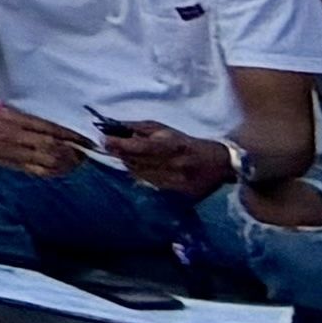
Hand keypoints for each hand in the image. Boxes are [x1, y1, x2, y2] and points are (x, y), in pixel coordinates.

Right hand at [0, 106, 94, 178]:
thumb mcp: (8, 113)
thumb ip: (31, 123)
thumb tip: (59, 133)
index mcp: (15, 121)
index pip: (48, 129)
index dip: (68, 135)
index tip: (85, 138)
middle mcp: (14, 137)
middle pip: (50, 148)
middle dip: (71, 152)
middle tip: (87, 153)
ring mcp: (11, 152)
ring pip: (45, 162)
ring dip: (65, 164)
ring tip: (78, 162)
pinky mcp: (8, 164)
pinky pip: (35, 171)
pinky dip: (52, 172)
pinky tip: (62, 171)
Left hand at [103, 119, 233, 199]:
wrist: (217, 164)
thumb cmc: (185, 142)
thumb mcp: (163, 129)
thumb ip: (138, 128)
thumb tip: (113, 127)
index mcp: (172, 146)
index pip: (140, 147)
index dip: (120, 144)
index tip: (104, 139)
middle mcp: (174, 166)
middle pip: (137, 162)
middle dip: (119, 153)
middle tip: (108, 146)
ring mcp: (176, 182)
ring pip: (140, 175)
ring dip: (128, 165)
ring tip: (124, 156)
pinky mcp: (177, 194)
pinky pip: (149, 185)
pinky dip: (139, 176)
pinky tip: (138, 169)